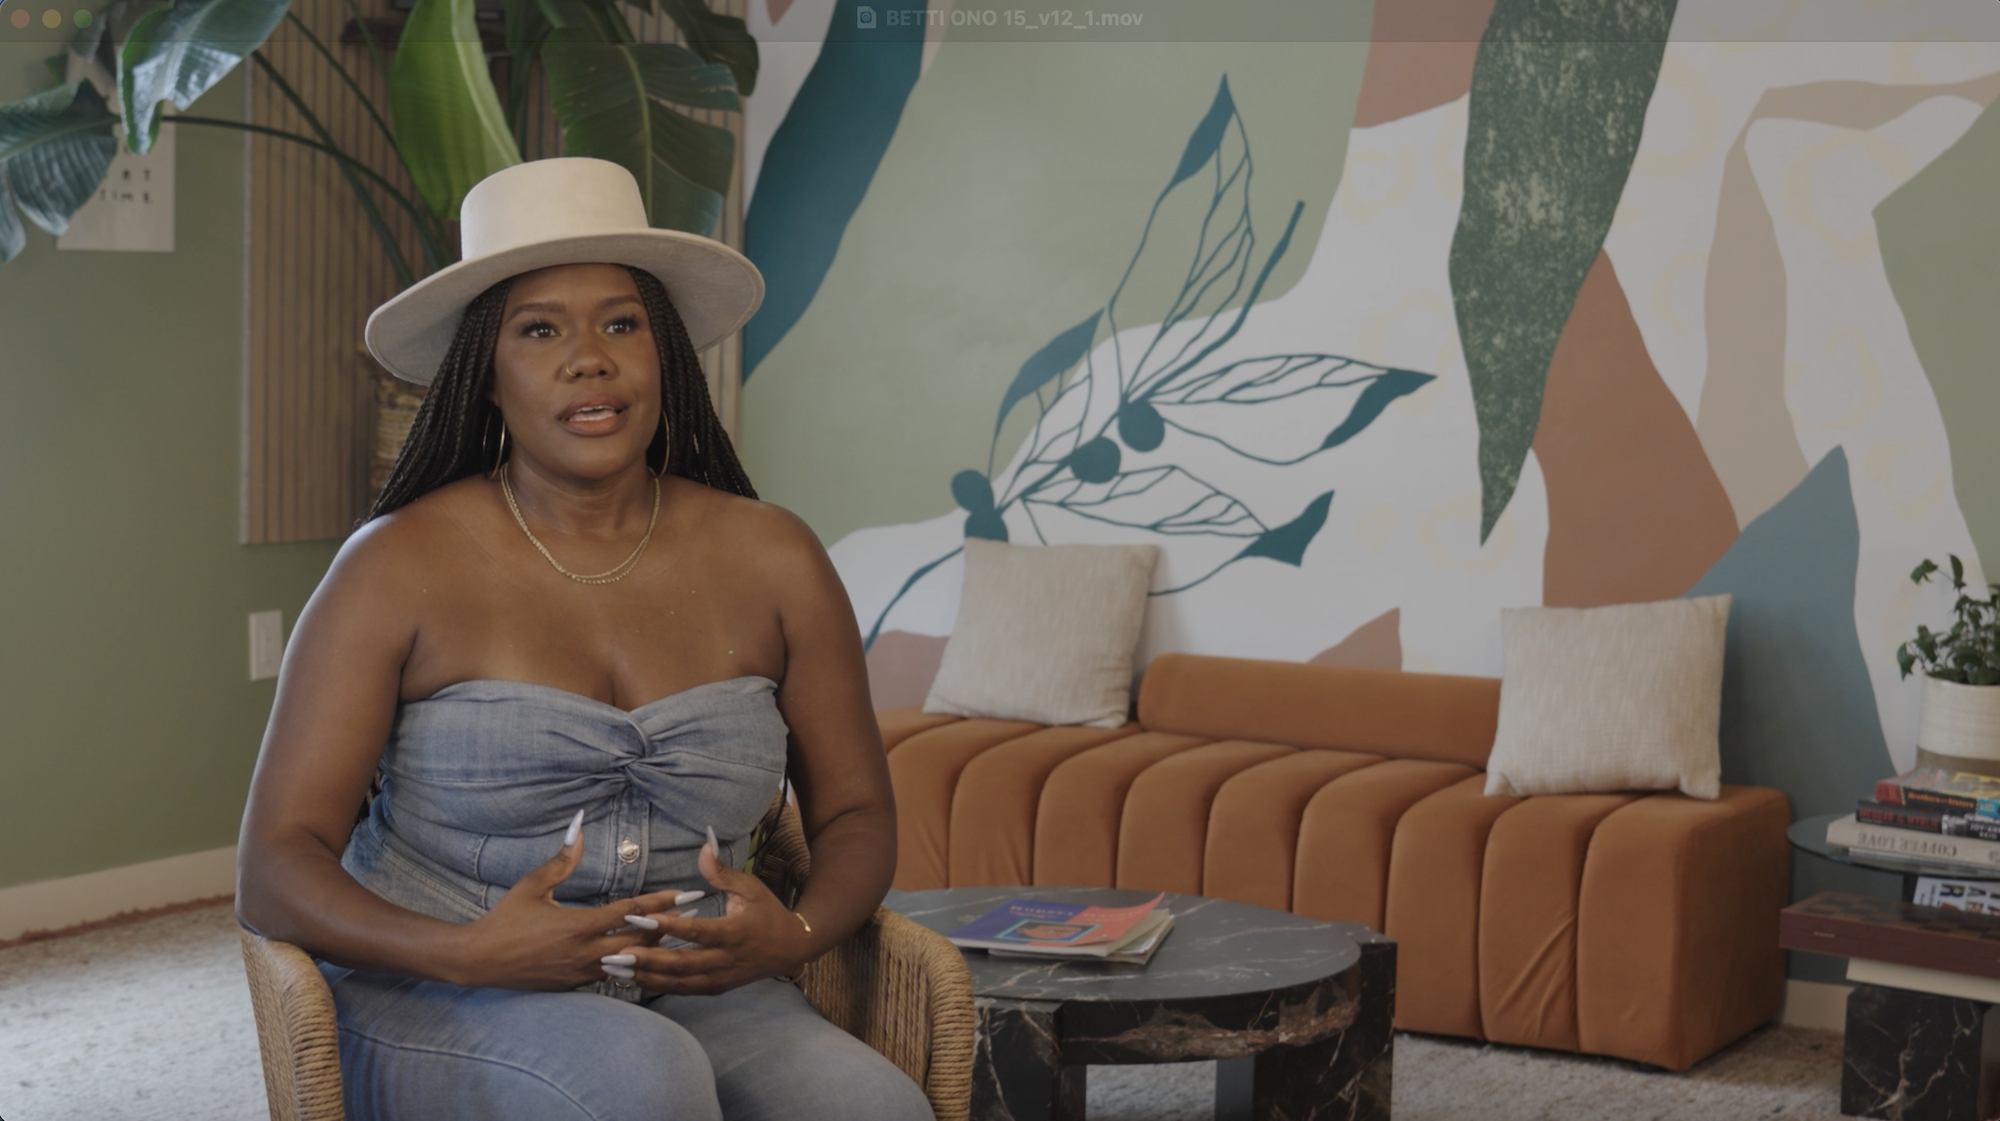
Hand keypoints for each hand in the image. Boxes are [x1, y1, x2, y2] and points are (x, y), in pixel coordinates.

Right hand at [447, 811, 691, 990]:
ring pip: (629, 962)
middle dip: (669, 927)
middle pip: (641, 941)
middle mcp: (586, 953)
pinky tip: (642, 957)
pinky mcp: (574, 986)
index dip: (662, 901)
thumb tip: (579, 826)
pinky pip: (610, 975)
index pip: (632, 911)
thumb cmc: (505, 919)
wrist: (478, 961)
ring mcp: (581, 974)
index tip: (687, 894)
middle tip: (695, 914)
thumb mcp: (532, 886)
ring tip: (678, 936)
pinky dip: (628, 965)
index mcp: (580, 926)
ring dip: (652, 948)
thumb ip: (561, 859)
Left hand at [611, 826, 815, 994]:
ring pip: (679, 982)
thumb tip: (703, 846)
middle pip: (682, 963)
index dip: (669, 926)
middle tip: (616, 954)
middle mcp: (726, 959)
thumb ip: (722, 872)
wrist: (792, 949)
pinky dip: (659, 986)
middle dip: (647, 960)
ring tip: (615, 971)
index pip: (697, 931)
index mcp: (735, 932)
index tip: (641, 919)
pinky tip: (635, 980)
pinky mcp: (716, 987)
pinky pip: (684, 989)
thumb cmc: (768, 913)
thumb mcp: (750, 887)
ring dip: (646, 977)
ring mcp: (720, 978)